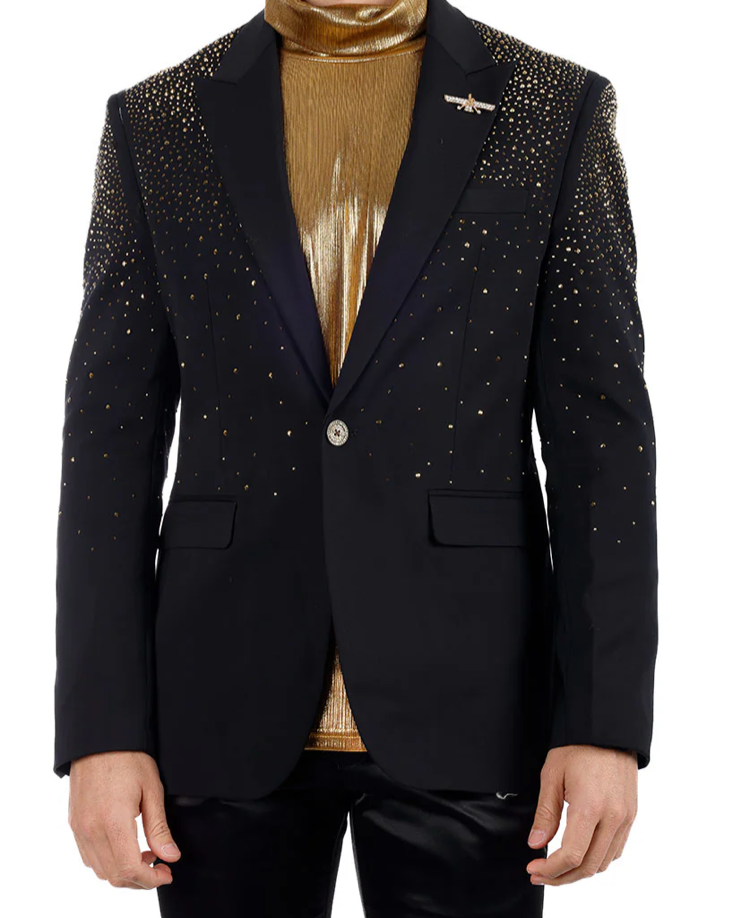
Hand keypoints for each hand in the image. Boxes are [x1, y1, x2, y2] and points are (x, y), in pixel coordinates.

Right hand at [68, 751, 180, 889]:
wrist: (99, 739)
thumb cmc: (128, 758)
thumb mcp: (152, 789)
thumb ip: (159, 828)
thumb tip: (170, 856)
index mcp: (113, 822)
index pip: (130, 869)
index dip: (151, 879)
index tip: (167, 873)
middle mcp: (91, 830)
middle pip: (114, 876)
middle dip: (140, 880)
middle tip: (160, 868)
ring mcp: (79, 828)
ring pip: (100, 870)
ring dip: (123, 872)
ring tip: (145, 856)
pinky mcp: (74, 824)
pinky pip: (89, 856)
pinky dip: (108, 861)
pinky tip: (125, 847)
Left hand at [525, 745, 637, 885]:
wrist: (608, 729)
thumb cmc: (578, 746)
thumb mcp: (552, 775)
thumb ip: (546, 813)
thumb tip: (536, 844)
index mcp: (590, 807)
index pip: (571, 856)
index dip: (550, 869)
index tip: (533, 868)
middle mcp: (613, 817)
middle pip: (588, 866)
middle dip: (562, 877)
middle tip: (540, 875)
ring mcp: (625, 818)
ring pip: (604, 862)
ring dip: (580, 872)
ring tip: (557, 868)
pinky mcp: (631, 815)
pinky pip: (616, 849)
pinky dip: (597, 859)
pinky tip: (580, 854)